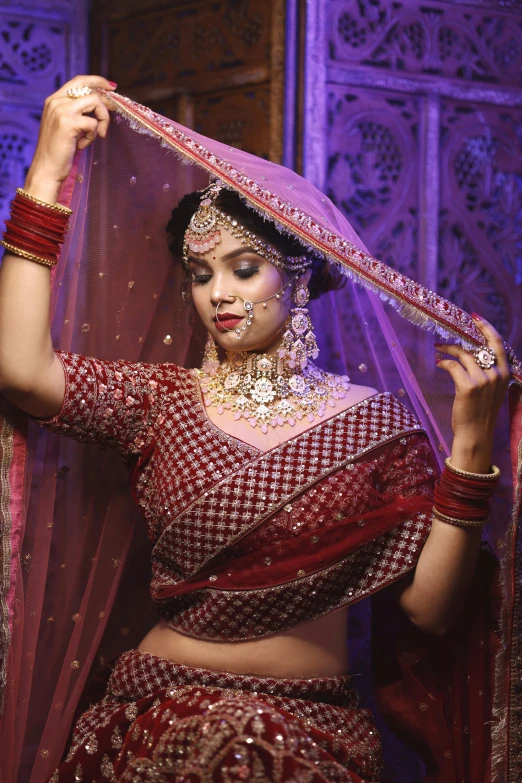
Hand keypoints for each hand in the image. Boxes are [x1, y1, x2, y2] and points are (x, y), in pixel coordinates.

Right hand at [25, 75, 116, 199]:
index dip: (97, 81)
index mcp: (54, 100)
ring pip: (94, 102)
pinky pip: (93, 123)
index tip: (111, 87)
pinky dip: (92, 135)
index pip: (78, 81)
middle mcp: (56, 101)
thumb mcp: (67, 126)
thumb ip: (77, 113)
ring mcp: (61, 111)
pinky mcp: (67, 123)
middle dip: (106, 101)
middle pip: (89, 89)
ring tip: (96, 135)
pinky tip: (83, 145)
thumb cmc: (58, 151)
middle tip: (115, 110)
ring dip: (102, 120)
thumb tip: (100, 105)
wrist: (46, 169)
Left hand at [434, 314, 509, 471]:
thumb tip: (473, 353)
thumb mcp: (492, 389)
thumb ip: (488, 372)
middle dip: (466, 333)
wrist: (475, 433)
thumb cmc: (481, 411)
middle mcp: (497, 374)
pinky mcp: (468, 386)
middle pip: (480, 345)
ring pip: (463, 354)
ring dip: (448, 349)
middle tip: (451, 329)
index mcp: (505, 373)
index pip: (497, 343)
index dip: (486, 328)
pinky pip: (453, 366)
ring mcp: (483, 380)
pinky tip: (438, 363)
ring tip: (437, 349)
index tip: (476, 318)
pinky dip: (444, 362)